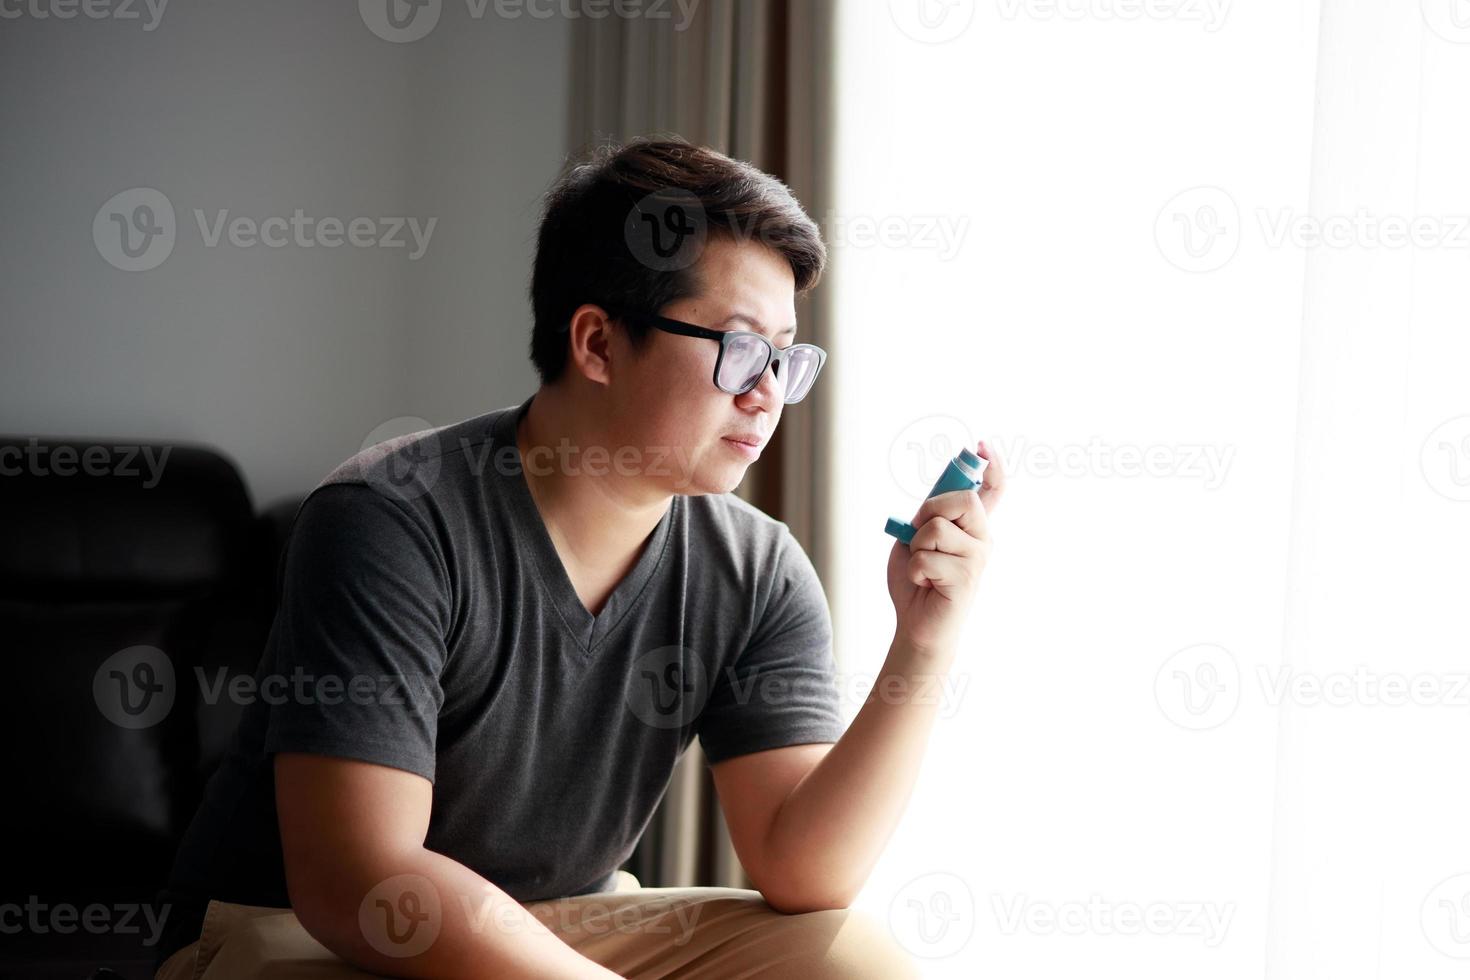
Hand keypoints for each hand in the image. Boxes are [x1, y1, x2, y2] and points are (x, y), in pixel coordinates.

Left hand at [886, 440, 1005, 655]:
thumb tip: (931, 507)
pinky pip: (926, 558)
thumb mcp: (916, 539)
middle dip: (930, 511)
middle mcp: (982, 540)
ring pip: (936, 529)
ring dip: (917, 547)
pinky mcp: (966, 579)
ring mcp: (978, 559)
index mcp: (971, 528)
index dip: (992, 467)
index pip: (992, 491)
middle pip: (962, 500)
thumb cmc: (916, 581)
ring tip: (922, 567)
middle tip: (918, 534)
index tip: (982, 446)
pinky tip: (924, 584)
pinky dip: (914, 570)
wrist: (917, 625)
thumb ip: (927, 518)